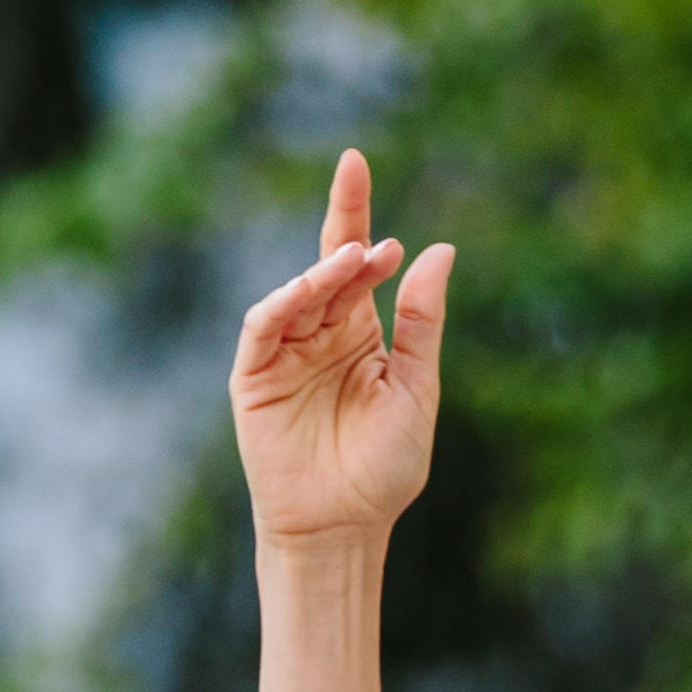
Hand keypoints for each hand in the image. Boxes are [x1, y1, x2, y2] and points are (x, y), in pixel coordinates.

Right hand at [226, 145, 453, 552]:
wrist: (344, 527)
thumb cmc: (383, 467)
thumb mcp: (416, 385)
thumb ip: (422, 320)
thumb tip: (438, 250)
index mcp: (358, 333)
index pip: (354, 261)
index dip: (354, 213)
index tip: (358, 164)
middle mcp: (318, 335)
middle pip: (325, 264)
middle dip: (340, 223)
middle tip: (357, 184)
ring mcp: (283, 355)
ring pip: (297, 294)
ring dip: (322, 270)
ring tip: (355, 258)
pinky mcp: (253, 380)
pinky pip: (262, 330)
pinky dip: (280, 304)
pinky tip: (306, 289)